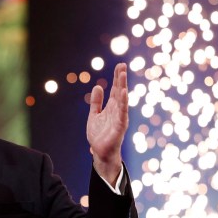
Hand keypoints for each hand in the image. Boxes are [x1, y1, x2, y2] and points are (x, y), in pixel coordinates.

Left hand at [86, 63, 128, 184]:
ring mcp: (119, 118)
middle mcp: (117, 111)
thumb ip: (96, 102)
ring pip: (122, 100)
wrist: (100, 153)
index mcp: (112, 107)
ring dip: (122, 87)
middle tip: (123, 65)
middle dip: (121, 79)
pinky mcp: (119, 126)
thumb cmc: (99, 135)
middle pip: (119, 92)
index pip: (115, 90)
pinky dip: (123, 102)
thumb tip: (97, 86)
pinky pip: (122, 112)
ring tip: (123, 75)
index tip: (120, 65)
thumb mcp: (94, 115)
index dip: (117, 78)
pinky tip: (123, 92)